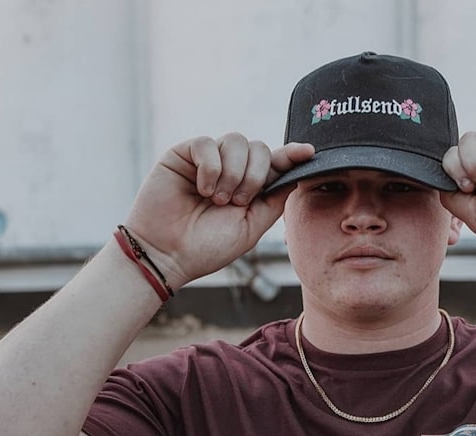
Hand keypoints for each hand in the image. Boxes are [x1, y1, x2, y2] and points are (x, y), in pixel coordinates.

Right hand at [123, 134, 313, 284]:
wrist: (167, 254)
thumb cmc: (207, 247)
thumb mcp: (252, 227)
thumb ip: (275, 200)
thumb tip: (297, 175)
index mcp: (250, 187)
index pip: (275, 163)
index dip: (292, 155)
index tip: (308, 152)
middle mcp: (230, 170)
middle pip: (260, 148)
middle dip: (255, 175)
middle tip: (237, 202)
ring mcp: (208, 160)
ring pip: (236, 141)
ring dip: (233, 173)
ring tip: (217, 199)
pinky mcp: (184, 154)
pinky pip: (208, 143)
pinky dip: (210, 167)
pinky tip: (202, 189)